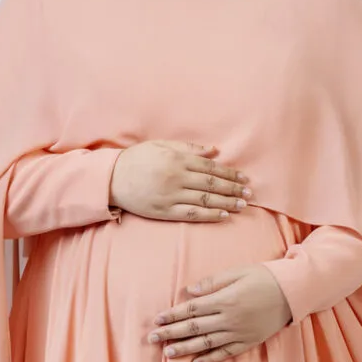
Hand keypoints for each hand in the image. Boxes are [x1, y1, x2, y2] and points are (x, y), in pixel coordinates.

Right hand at [110, 139, 251, 219]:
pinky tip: (224, 215)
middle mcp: (177, 177)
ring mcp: (171, 196)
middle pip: (212, 184)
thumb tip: (214, 150)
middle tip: (249, 193)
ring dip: (227, 202)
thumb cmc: (137, 159)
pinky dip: (210, 215)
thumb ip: (189, 148)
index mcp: (177, 160)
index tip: (244, 178)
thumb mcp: (162, 146)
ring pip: (205, 200)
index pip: (211, 167)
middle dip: (233, 189)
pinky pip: (192, 214)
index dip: (230, 174)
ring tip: (242, 205)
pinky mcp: (164, 211)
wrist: (111, 178)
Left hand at [148, 266, 292, 361]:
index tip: (157, 320)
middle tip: (152, 339)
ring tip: (168, 353)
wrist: (293, 292)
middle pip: (194, 328)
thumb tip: (189, 291)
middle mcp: (229, 319)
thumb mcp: (238, 272)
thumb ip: (213, 281)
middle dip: (171, 333)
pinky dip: (210, 359)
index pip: (191, 309)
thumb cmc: (265, 277)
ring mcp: (239, 333)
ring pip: (206, 343)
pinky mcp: (249, 341)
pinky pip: (226, 353)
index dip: (172, 315)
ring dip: (185, 349)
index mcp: (225, 300)